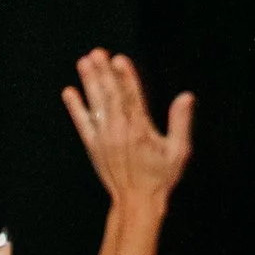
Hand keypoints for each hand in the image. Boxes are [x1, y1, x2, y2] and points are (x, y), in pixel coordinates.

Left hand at [61, 49, 192, 210]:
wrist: (136, 202)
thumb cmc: (161, 177)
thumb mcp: (178, 152)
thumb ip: (180, 123)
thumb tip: (186, 96)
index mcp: (140, 131)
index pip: (132, 98)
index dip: (125, 77)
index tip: (119, 59)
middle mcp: (119, 132)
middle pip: (111, 97)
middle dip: (104, 73)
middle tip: (96, 52)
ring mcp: (104, 139)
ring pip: (96, 105)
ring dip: (90, 82)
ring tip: (84, 62)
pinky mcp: (94, 147)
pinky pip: (82, 124)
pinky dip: (75, 107)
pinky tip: (69, 92)